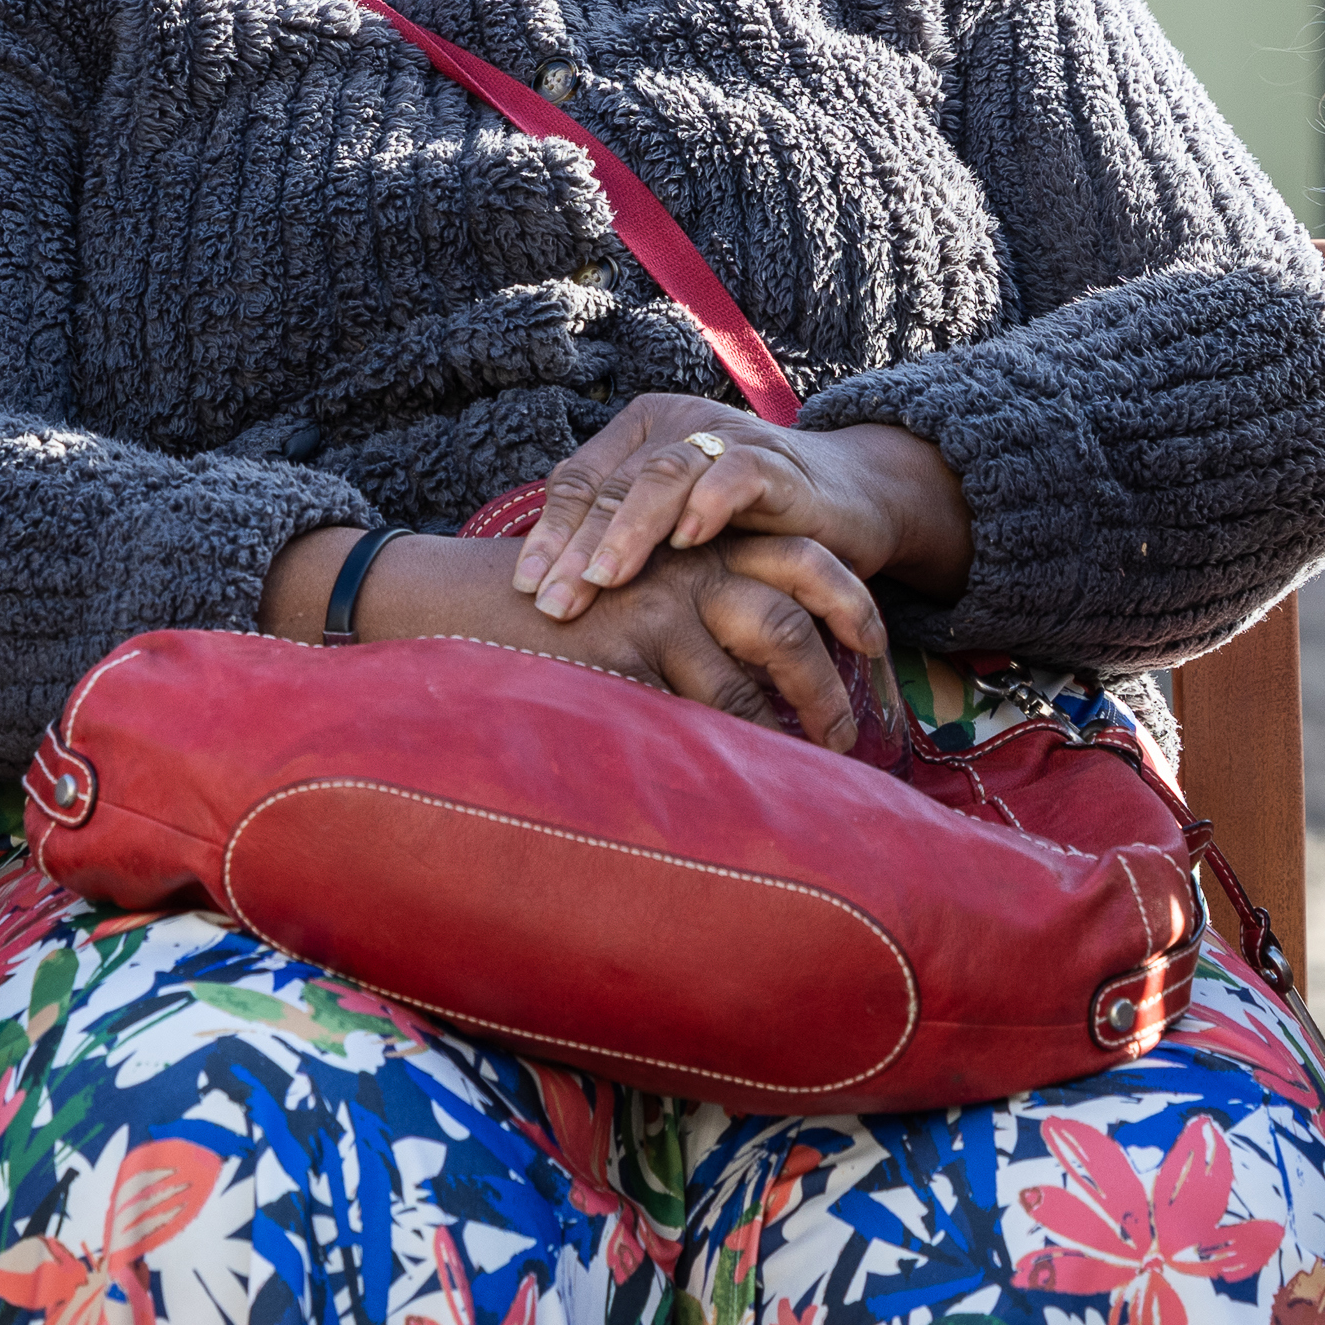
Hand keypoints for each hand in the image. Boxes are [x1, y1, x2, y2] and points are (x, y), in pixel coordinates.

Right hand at [270, 524, 889, 749]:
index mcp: (692, 544)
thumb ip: (684, 621)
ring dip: (794, 717)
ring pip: (755, 666)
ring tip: (814, 763)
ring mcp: (657, 603)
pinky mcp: (628, 647)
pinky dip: (735, 744)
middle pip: (792, 608)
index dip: (845, 598)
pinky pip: (703, 707)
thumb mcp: (624, 598)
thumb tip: (751, 682)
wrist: (449, 603)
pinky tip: (745, 780)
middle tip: (851, 735)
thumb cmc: (540, 618)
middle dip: (832, 675)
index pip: (795, 556)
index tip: (875, 646)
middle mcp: (684, 563)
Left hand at [510, 396, 972, 620]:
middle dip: (575, 548)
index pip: (577, 482)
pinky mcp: (771, 460)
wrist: (845, 501)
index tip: (524, 590)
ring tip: (602, 581)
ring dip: (628, 534)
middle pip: (610, 486)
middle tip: (553, 603)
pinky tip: (686, 543)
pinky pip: (732, 475)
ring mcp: (722, 437)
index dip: (547, 535)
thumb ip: (620, 544)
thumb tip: (541, 598)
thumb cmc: (744, 525)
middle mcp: (672, 424)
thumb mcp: (672, 531)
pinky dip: (707, 506)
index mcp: (636, 432)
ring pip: (660, 478)